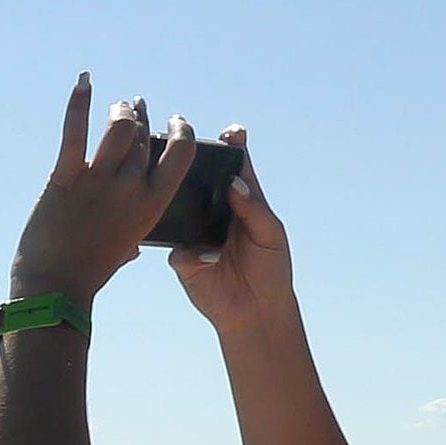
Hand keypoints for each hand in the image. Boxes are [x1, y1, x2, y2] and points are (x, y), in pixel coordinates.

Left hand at [9, 73, 201, 311]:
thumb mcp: (120, 252)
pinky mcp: (65, 179)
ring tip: (114, 105)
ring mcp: (99, 182)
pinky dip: (79, 103)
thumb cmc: (87, 273)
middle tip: (134, 105)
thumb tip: (131, 246)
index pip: (180, 155)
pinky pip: (75, 132)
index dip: (180, 131)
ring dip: (118, 110)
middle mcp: (131, 189)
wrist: (55, 288)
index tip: (174, 120)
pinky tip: (84, 81)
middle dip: (140, 115)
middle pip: (144, 137)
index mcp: (151, 205)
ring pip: (119, 128)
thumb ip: (131, 240)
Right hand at [162, 138, 299, 337]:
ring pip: (180, 207)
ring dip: (176, 195)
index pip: (236, 167)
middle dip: (195, 162)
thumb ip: (254, 207)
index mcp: (242, 200)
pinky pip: (174, 245)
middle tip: (189, 145)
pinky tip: (199, 250)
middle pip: (202, 180)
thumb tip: (233, 183)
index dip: (233, 147)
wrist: (255, 311)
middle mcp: (215, 211)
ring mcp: (195, 232)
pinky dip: (183, 245)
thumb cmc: (272, 269)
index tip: (232, 133)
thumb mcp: (271, 234)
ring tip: (176, 183)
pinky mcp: (181, 257)